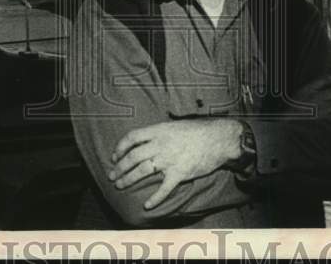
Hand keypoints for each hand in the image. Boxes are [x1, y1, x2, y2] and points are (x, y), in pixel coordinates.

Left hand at [108, 118, 242, 209]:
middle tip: (112, 176)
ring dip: (128, 179)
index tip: (114, 156)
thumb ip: (159, 134)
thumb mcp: (174, 126)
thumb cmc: (197, 131)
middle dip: (120, 168)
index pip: (132, 137)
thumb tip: (144, 141)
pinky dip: (154, 198)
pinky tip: (147, 205)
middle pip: (133, 157)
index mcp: (159, 131)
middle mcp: (161, 145)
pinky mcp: (180, 173)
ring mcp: (169, 159)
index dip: (120, 147)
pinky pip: (163, 188)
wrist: (218, 139)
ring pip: (142, 171)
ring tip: (120, 185)